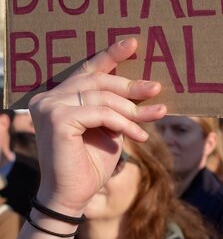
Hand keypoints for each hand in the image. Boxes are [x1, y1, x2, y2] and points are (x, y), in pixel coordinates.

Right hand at [28, 39, 165, 216]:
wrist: (74, 194)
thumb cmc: (93, 160)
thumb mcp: (111, 126)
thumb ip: (117, 105)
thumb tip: (147, 84)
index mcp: (59, 95)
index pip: (89, 71)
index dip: (111, 56)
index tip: (134, 43)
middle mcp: (49, 97)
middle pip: (99, 82)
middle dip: (131, 86)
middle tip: (157, 88)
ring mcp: (49, 107)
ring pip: (103, 98)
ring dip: (133, 109)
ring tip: (155, 116)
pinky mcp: (56, 119)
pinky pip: (101, 113)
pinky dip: (124, 123)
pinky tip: (139, 135)